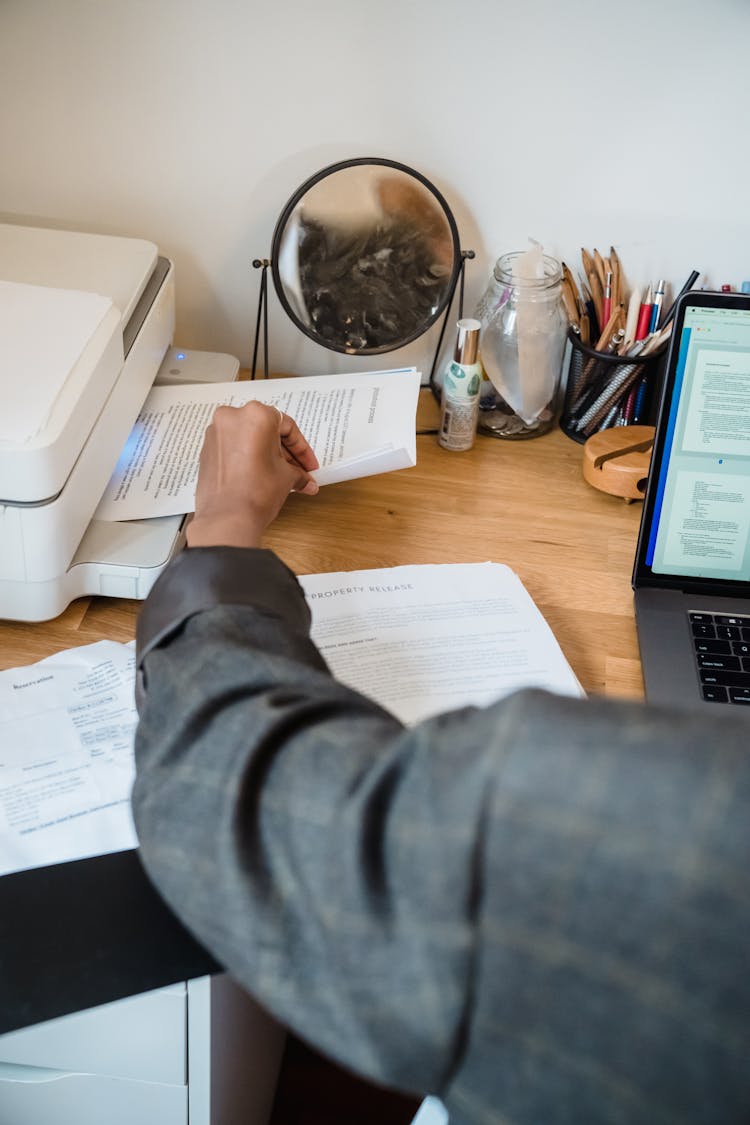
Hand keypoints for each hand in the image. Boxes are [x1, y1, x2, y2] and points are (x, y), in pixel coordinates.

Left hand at [186, 401, 318, 548]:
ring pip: (248, 438)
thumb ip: (298, 473)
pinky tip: (259, 474)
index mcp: (256, 415)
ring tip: (280, 475)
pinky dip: (248, 458)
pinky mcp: (206, 449)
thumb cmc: (253, 494)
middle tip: (298, 469)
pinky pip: (233, 448)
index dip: (302, 449)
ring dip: (266, 455)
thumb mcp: (286, 478)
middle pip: (267, 430)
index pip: (288, 427)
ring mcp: (216, 433)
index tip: (308, 463)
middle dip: (285, 452)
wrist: (227, 519)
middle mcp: (232, 417)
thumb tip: (302, 477)